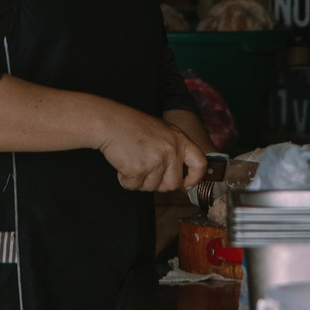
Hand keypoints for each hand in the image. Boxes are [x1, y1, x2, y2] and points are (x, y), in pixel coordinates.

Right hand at [97, 111, 211, 193]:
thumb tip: (182, 177)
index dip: (195, 178)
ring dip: (139, 180)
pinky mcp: (139, 169)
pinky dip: (126, 180)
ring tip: (132, 160)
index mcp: (179, 139)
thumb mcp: (163, 132)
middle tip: (145, 169)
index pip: (200, 163)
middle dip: (158, 183)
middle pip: (173, 184)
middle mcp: (171, 150)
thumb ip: (174, 150)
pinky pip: (134, 186)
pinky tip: (123, 163)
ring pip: (152, 187)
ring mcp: (156, 160)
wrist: (110, 121)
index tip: (187, 183)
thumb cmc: (132, 125)